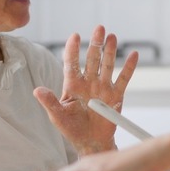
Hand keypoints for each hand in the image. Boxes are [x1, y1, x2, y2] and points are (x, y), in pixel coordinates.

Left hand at [35, 25, 137, 153]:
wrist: (91, 142)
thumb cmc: (72, 129)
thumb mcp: (58, 116)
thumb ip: (49, 102)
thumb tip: (36, 90)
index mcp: (72, 85)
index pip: (71, 63)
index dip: (72, 49)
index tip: (74, 36)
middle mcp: (88, 82)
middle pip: (92, 59)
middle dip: (95, 44)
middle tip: (99, 28)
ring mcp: (103, 87)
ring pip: (107, 65)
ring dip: (110, 51)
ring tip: (112, 36)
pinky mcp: (116, 96)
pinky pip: (123, 79)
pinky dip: (129, 67)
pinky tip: (133, 55)